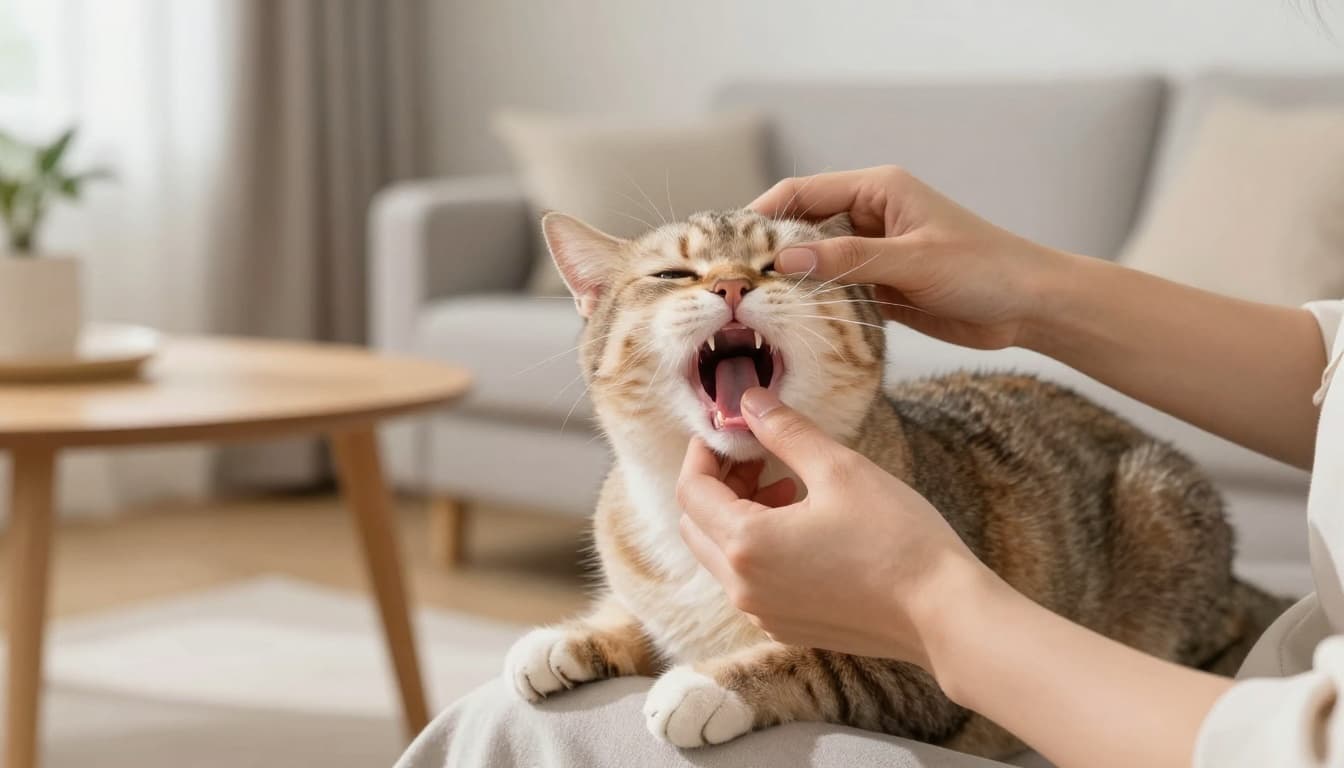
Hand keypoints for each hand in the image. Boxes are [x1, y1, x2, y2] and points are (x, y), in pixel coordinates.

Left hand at [675, 386, 989, 669]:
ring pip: (721, 555)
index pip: (691, 490)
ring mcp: (764, 614)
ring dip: (738, 514)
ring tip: (786, 484)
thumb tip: (749, 401)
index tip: (729, 428)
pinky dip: (757, 547)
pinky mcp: (787, 628)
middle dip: (716, 484)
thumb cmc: (897, 539)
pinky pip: (750, 582)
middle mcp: (743, 587)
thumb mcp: (839, 469)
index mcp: (745, 544)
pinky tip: (802, 525)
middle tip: (756, 454)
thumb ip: (784, 431)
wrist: (943, 614)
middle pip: (697, 525)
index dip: (703, 452)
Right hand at [751, 165, 1073, 349]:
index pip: (802, 192)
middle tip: (732, 282)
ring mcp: (874, 252)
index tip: (728, 245)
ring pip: (816, 263)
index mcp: (878, 189)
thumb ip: (847, 259)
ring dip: (791, 282)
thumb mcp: (911, 262)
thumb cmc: (983, 269)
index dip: (762, 215)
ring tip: (752, 307)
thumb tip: (783, 262)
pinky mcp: (882, 286)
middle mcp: (871, 215)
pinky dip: (816, 305)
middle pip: (803, 227)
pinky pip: (836, 291)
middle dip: (769, 252)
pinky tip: (791, 324)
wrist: (1029, 306)